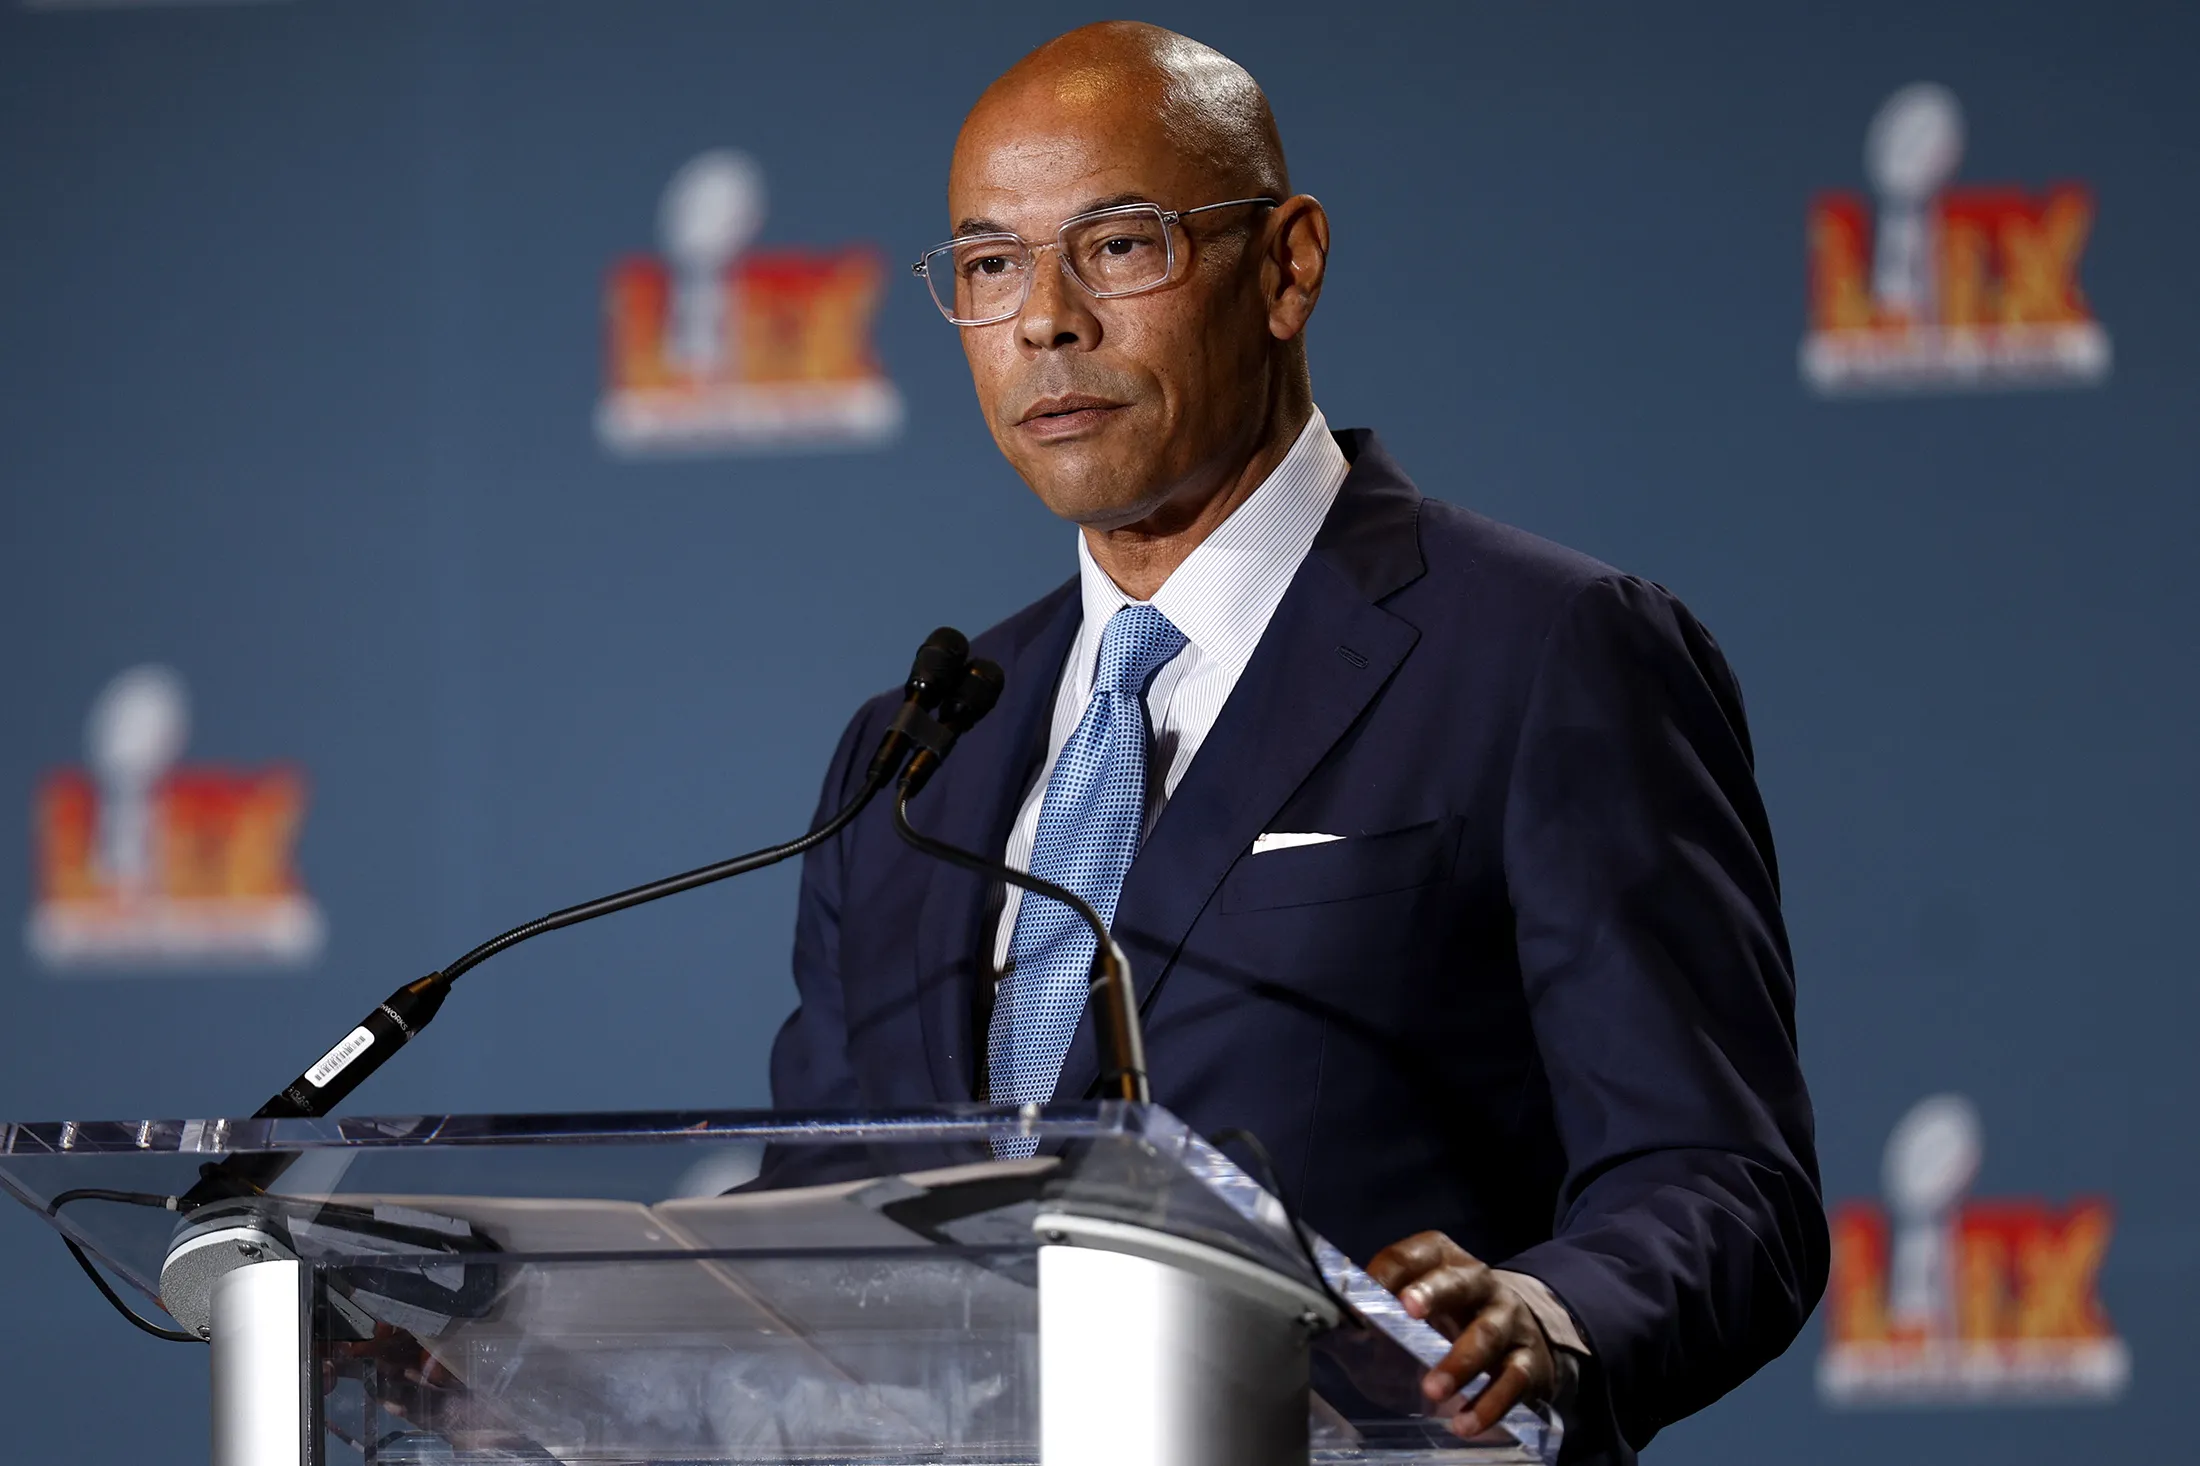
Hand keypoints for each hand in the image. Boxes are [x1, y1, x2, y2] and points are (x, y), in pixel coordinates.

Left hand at [1365, 1231, 1555, 1437]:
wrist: (1519, 1337)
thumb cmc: (1448, 1321)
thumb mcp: (1415, 1310)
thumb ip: (1372, 1315)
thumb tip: (1323, 1323)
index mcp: (1444, 1261)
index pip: (1417, 1254)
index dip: (1392, 1268)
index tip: (1368, 1289)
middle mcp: (1479, 1283)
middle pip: (1461, 1280)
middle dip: (1434, 1292)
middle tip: (1408, 1310)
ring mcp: (1508, 1320)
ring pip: (1487, 1333)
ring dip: (1460, 1362)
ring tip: (1432, 1389)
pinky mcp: (1527, 1360)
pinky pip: (1513, 1380)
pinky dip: (1489, 1403)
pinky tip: (1463, 1422)